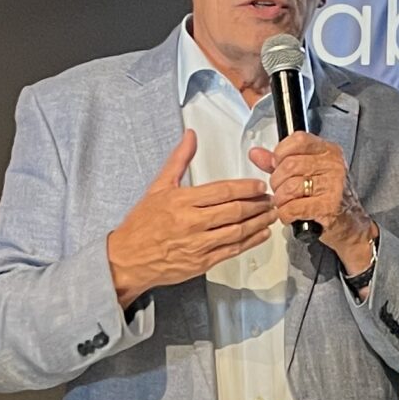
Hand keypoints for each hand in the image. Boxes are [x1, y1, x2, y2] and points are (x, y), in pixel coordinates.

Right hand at [105, 130, 278, 306]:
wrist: (127, 259)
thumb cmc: (141, 225)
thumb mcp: (158, 187)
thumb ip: (179, 160)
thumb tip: (190, 137)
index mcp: (182, 201)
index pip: (222, 191)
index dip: (246, 187)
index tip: (259, 185)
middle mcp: (192, 222)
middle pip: (234, 210)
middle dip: (258, 204)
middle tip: (270, 198)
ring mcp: (198, 244)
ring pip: (237, 231)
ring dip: (259, 222)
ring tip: (270, 214)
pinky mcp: (202, 262)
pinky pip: (232, 250)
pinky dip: (250, 242)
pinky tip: (261, 234)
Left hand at [251, 133, 374, 267]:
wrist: (351, 225)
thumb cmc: (328, 198)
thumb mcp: (308, 173)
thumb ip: (281, 162)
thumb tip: (256, 154)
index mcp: (329, 151)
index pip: (298, 140)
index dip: (281, 153)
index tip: (279, 166)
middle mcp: (333, 165)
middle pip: (289, 165)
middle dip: (277, 181)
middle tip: (281, 191)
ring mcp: (332, 186)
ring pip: (289, 187)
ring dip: (280, 200)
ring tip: (286, 204)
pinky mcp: (328, 207)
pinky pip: (293, 208)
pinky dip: (285, 214)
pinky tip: (290, 215)